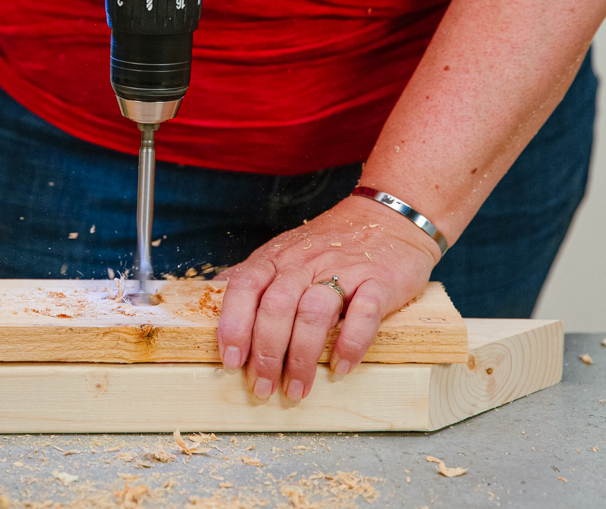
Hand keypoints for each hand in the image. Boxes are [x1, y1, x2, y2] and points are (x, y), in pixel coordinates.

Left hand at [214, 195, 440, 400]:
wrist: (389, 216)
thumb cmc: (331, 243)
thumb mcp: (286, 251)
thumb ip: (256, 276)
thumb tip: (217, 298)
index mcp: (278, 258)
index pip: (245, 287)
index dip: (234, 324)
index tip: (231, 361)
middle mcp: (305, 263)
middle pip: (276, 306)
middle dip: (266, 353)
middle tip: (263, 388)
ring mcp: (344, 271)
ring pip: (314, 313)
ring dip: (303, 356)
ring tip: (298, 388)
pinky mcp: (379, 282)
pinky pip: (364, 314)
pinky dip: (351, 343)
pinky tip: (341, 367)